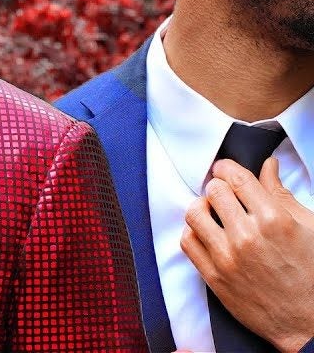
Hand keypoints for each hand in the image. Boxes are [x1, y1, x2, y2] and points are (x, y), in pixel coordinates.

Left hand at [181, 157, 313, 352]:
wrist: (308, 324)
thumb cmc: (312, 273)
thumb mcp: (307, 227)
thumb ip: (281, 193)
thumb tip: (268, 165)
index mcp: (274, 220)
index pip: (236, 177)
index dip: (226, 168)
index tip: (224, 169)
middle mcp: (247, 236)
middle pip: (214, 190)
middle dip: (219, 187)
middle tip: (224, 194)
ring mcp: (228, 258)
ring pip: (194, 213)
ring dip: (202, 207)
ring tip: (213, 212)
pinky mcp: (214, 277)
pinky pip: (187, 241)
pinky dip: (193, 231)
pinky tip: (207, 233)